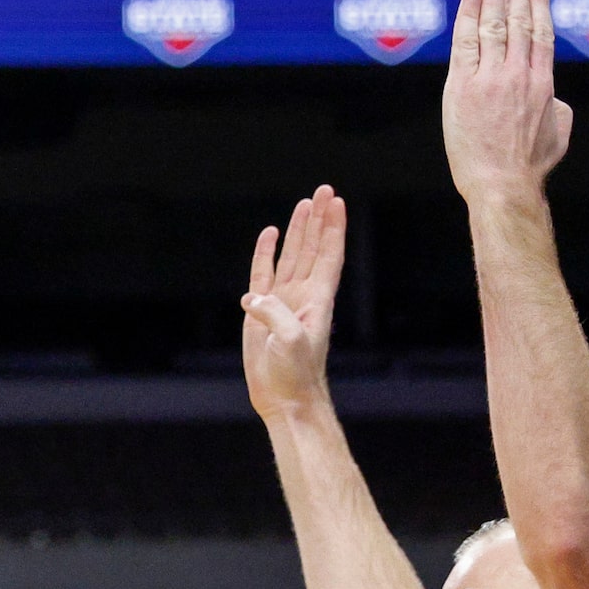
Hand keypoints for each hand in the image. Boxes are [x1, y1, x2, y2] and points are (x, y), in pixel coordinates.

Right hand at [240, 186, 345, 422]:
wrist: (285, 398)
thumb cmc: (295, 373)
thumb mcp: (289, 341)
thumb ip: (274, 314)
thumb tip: (252, 298)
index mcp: (318, 299)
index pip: (328, 254)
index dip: (333, 228)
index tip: (336, 202)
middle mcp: (304, 294)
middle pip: (313, 248)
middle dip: (318, 219)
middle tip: (322, 191)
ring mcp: (283, 301)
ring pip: (292, 256)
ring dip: (298, 231)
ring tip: (303, 204)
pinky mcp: (262, 311)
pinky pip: (264, 274)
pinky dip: (267, 253)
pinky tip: (270, 235)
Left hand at [443, 0, 572, 207]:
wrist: (503, 186)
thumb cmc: (530, 167)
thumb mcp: (558, 131)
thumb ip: (556, 105)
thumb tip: (551, 96)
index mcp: (544, 83)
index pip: (541, 31)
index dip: (538, 2)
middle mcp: (519, 74)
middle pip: (518, 20)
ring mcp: (490, 80)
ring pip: (494, 25)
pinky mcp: (462, 89)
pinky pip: (465, 44)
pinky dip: (468, 17)